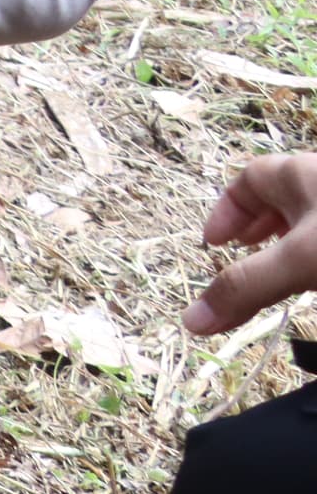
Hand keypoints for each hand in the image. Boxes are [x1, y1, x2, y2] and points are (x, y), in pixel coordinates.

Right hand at [187, 152, 316, 335]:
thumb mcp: (300, 260)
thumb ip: (249, 286)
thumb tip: (190, 321)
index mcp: (299, 173)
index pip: (249, 180)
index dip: (226, 211)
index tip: (213, 244)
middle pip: (282, 199)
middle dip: (259, 228)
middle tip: (244, 255)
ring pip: (312, 221)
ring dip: (292, 244)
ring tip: (284, 274)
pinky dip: (316, 257)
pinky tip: (316, 279)